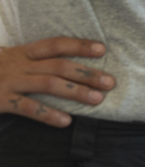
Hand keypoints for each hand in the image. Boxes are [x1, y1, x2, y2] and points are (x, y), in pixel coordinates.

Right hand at [0, 37, 114, 126]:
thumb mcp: (6, 62)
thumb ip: (29, 63)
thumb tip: (62, 70)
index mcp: (19, 52)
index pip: (54, 45)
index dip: (79, 45)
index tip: (102, 49)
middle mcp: (16, 64)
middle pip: (59, 65)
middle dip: (87, 73)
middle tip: (111, 82)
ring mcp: (8, 82)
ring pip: (49, 85)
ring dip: (76, 92)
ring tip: (98, 99)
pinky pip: (27, 108)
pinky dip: (48, 114)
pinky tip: (65, 121)